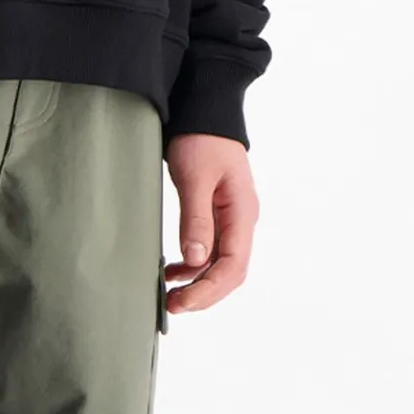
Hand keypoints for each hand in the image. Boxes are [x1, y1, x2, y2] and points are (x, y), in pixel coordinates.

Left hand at [163, 133, 258, 314]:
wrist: (204, 106)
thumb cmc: (201, 136)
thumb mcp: (195, 177)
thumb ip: (196, 219)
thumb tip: (196, 262)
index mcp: (242, 212)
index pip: (233, 266)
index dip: (208, 289)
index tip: (182, 302)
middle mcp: (241, 219)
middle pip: (229, 271)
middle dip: (203, 292)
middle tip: (173, 306)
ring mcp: (230, 216)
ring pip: (219, 262)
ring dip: (198, 281)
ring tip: (170, 294)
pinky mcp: (216, 211)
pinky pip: (210, 247)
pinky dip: (193, 263)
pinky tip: (174, 270)